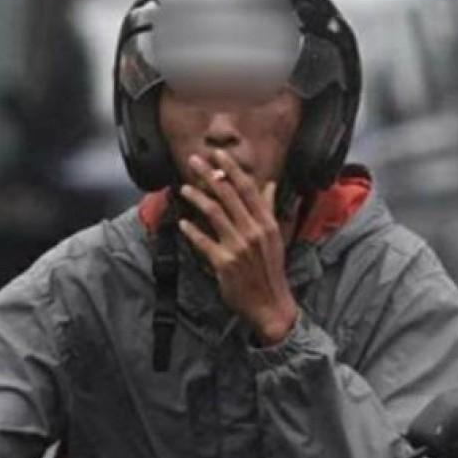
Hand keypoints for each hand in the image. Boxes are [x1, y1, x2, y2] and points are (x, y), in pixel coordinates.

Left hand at [178, 150, 298, 345]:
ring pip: (214, 214)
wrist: (270, 303)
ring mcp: (238, 246)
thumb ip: (269, 208)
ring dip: (197, 198)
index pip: (247, 189)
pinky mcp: (224, 263)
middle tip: (193, 161)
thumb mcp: (275, 236)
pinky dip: (192, 231)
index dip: (231, 169)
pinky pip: (204, 242)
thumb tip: (270, 184)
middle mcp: (253, 231)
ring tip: (184, 188)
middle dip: (209, 175)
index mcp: (266, 222)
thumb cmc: (271, 269)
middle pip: (228, 195)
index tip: (218, 154)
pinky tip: (182, 222)